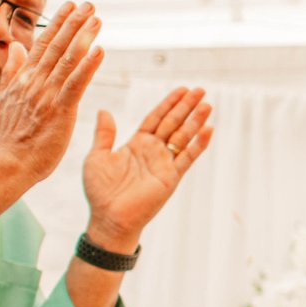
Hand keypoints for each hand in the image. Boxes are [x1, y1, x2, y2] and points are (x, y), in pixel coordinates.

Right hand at [0, 2, 103, 203]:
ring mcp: (46, 95)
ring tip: (98, 19)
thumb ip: (13, 72)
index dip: (57, 24)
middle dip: (74, 23)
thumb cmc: (11, 137)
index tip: (70, 6)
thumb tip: (17, 49)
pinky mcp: (59, 111)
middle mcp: (34, 82)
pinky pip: (76, 84)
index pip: (43, 45)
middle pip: (56, 46)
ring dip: (83, 37)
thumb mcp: (8, 97)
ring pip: (67, 60)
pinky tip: (100, 50)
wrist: (6, 163)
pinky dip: (88, 66)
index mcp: (24, 80)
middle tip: (91, 4)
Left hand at [82, 85, 213, 249]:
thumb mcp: (97, 156)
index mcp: (137, 144)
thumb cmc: (100, 190)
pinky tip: (208, 130)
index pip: (156, 118)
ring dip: (195, 120)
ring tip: (207, 105)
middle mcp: (153, 151)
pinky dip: (198, 144)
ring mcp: (164, 164)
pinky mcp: (171, 177)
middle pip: (173, 123)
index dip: (168, 104)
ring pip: (182, 136)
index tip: (182, 90)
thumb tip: (105, 110)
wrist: (109, 216)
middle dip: (186, 106)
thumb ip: (105, 134)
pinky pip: (187, 157)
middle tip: (201, 90)